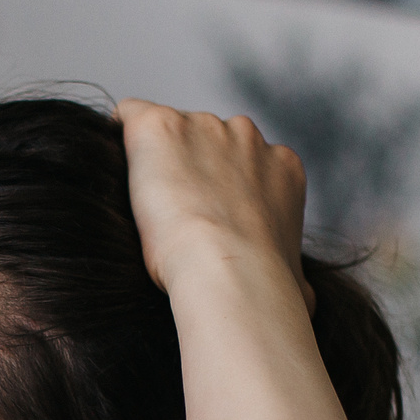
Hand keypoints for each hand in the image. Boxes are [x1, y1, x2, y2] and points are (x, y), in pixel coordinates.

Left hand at [114, 98, 312, 309]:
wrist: (230, 271)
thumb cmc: (262, 287)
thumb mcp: (295, 280)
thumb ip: (293, 274)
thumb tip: (306, 303)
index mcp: (281, 165)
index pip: (243, 161)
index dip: (218, 190)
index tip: (204, 221)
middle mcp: (246, 135)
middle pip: (206, 142)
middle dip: (190, 172)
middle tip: (172, 217)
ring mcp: (202, 126)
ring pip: (170, 133)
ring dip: (157, 163)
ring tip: (144, 208)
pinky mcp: (158, 127)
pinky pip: (129, 117)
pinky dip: (120, 138)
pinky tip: (113, 170)